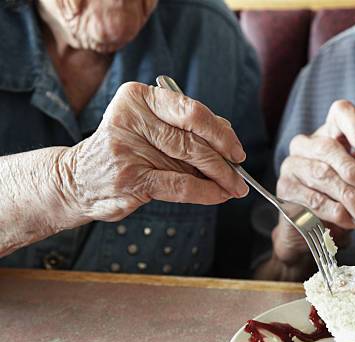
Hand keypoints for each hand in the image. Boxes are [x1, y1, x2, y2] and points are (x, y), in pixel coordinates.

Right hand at [58, 81, 248, 221]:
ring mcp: (127, 148)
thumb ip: (186, 128)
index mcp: (139, 97)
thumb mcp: (151, 128)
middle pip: (193, 139)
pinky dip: (205, 192)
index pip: (191, 110)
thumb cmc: (126, 150)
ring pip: (189, 162)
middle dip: (223, 160)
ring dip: (219, 178)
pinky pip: (180, 185)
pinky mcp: (130, 178)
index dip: (220, 132)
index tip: (237, 149)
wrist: (79, 179)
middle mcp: (130, 118)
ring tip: (234, 187)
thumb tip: (229, 139)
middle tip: (240, 175)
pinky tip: (218, 196)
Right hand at [272, 100, 354, 263]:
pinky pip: (312, 198)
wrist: (316, 228)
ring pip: (321, 174)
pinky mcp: (284, 188)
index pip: (340, 112)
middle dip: (352, 170)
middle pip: (328, 147)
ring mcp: (292, 165)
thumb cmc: (340, 196)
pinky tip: (349, 220)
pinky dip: (335, 211)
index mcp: (329, 133)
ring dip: (347, 195)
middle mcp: (305, 144)